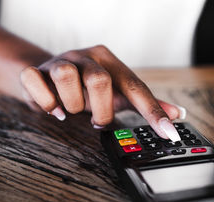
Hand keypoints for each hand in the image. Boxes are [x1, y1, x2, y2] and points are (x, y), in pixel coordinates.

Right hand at [19, 45, 184, 140]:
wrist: (49, 75)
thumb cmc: (89, 88)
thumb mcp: (120, 94)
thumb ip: (147, 104)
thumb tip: (178, 114)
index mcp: (110, 62)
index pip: (136, 87)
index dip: (153, 111)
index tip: (169, 133)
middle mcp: (87, 57)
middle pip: (98, 81)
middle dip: (100, 110)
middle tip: (96, 120)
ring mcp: (60, 61)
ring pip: (67, 79)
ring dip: (73, 105)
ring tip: (73, 109)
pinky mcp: (36, 70)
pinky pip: (36, 83)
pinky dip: (47, 102)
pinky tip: (54, 108)